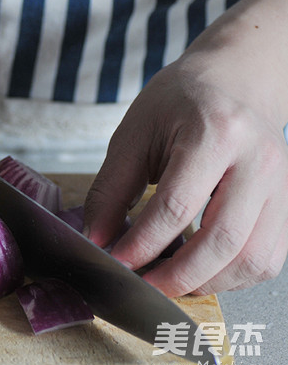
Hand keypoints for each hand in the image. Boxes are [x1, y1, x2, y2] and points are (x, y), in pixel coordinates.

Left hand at [83, 0, 287, 295]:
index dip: (142, 244)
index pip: (176, 206)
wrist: (233, 80)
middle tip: (143, 284)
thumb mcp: (133, 136)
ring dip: (208, 282)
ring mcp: (282, 184)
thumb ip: (110, 190)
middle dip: (177, 275)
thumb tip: (96, 240)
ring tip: (169, 281)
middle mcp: (259, 160)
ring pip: (254, 258)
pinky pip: (269, 257)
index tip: (116, 261)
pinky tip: (201, 270)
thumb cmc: (179, 102)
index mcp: (215, 133)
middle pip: (222, 241)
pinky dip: (233, 276)